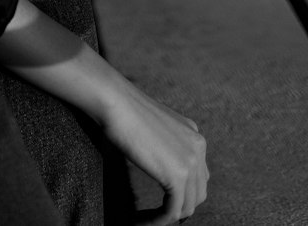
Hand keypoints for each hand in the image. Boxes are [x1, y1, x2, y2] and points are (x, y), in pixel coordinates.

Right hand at [101, 80, 207, 224]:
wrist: (115, 101)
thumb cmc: (123, 110)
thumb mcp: (154, 128)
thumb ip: (165, 146)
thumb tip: (161, 167)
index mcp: (194, 135)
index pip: (198, 177)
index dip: (182, 193)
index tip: (161, 201)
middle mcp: (198, 147)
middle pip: (197, 193)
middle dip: (178, 207)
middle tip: (154, 214)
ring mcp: (191, 161)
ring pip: (187, 206)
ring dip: (166, 217)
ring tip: (145, 219)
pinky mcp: (177, 176)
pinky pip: (173, 212)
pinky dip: (157, 221)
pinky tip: (140, 221)